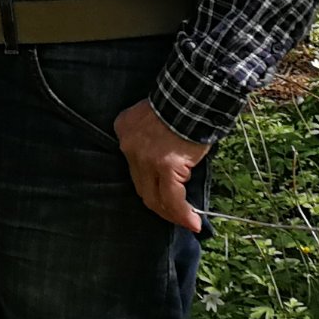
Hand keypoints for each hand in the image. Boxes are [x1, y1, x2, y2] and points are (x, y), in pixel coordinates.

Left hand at [114, 99, 209, 233]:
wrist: (192, 96)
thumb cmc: (179, 104)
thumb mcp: (152, 115)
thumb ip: (149, 135)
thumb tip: (164, 159)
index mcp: (124, 130)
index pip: (133, 165)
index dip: (149, 182)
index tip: (162, 191)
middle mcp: (129, 147)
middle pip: (141, 186)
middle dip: (158, 204)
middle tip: (174, 214)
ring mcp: (146, 159)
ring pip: (154, 197)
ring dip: (170, 213)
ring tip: (185, 222)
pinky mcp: (166, 167)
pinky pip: (173, 198)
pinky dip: (182, 213)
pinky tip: (193, 222)